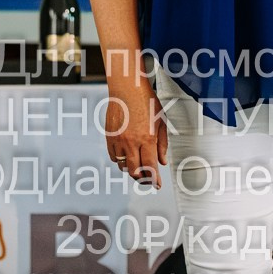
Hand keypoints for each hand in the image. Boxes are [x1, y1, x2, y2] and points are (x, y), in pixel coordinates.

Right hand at [104, 74, 167, 188]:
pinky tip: (127, 156)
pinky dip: (121, 160)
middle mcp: (132, 142)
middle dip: (143, 179)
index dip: (155, 179)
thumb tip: (162, 162)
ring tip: (138, 167)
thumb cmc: (147, 102)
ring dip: (131, 169)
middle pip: (135, 171)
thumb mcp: (161, 122)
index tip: (157, 184)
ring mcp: (119, 140)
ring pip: (123, 166)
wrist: (127, 89)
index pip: (151, 167)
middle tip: (148, 179)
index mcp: (147, 139)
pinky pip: (114, 157)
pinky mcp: (109, 137)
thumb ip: (162, 144)